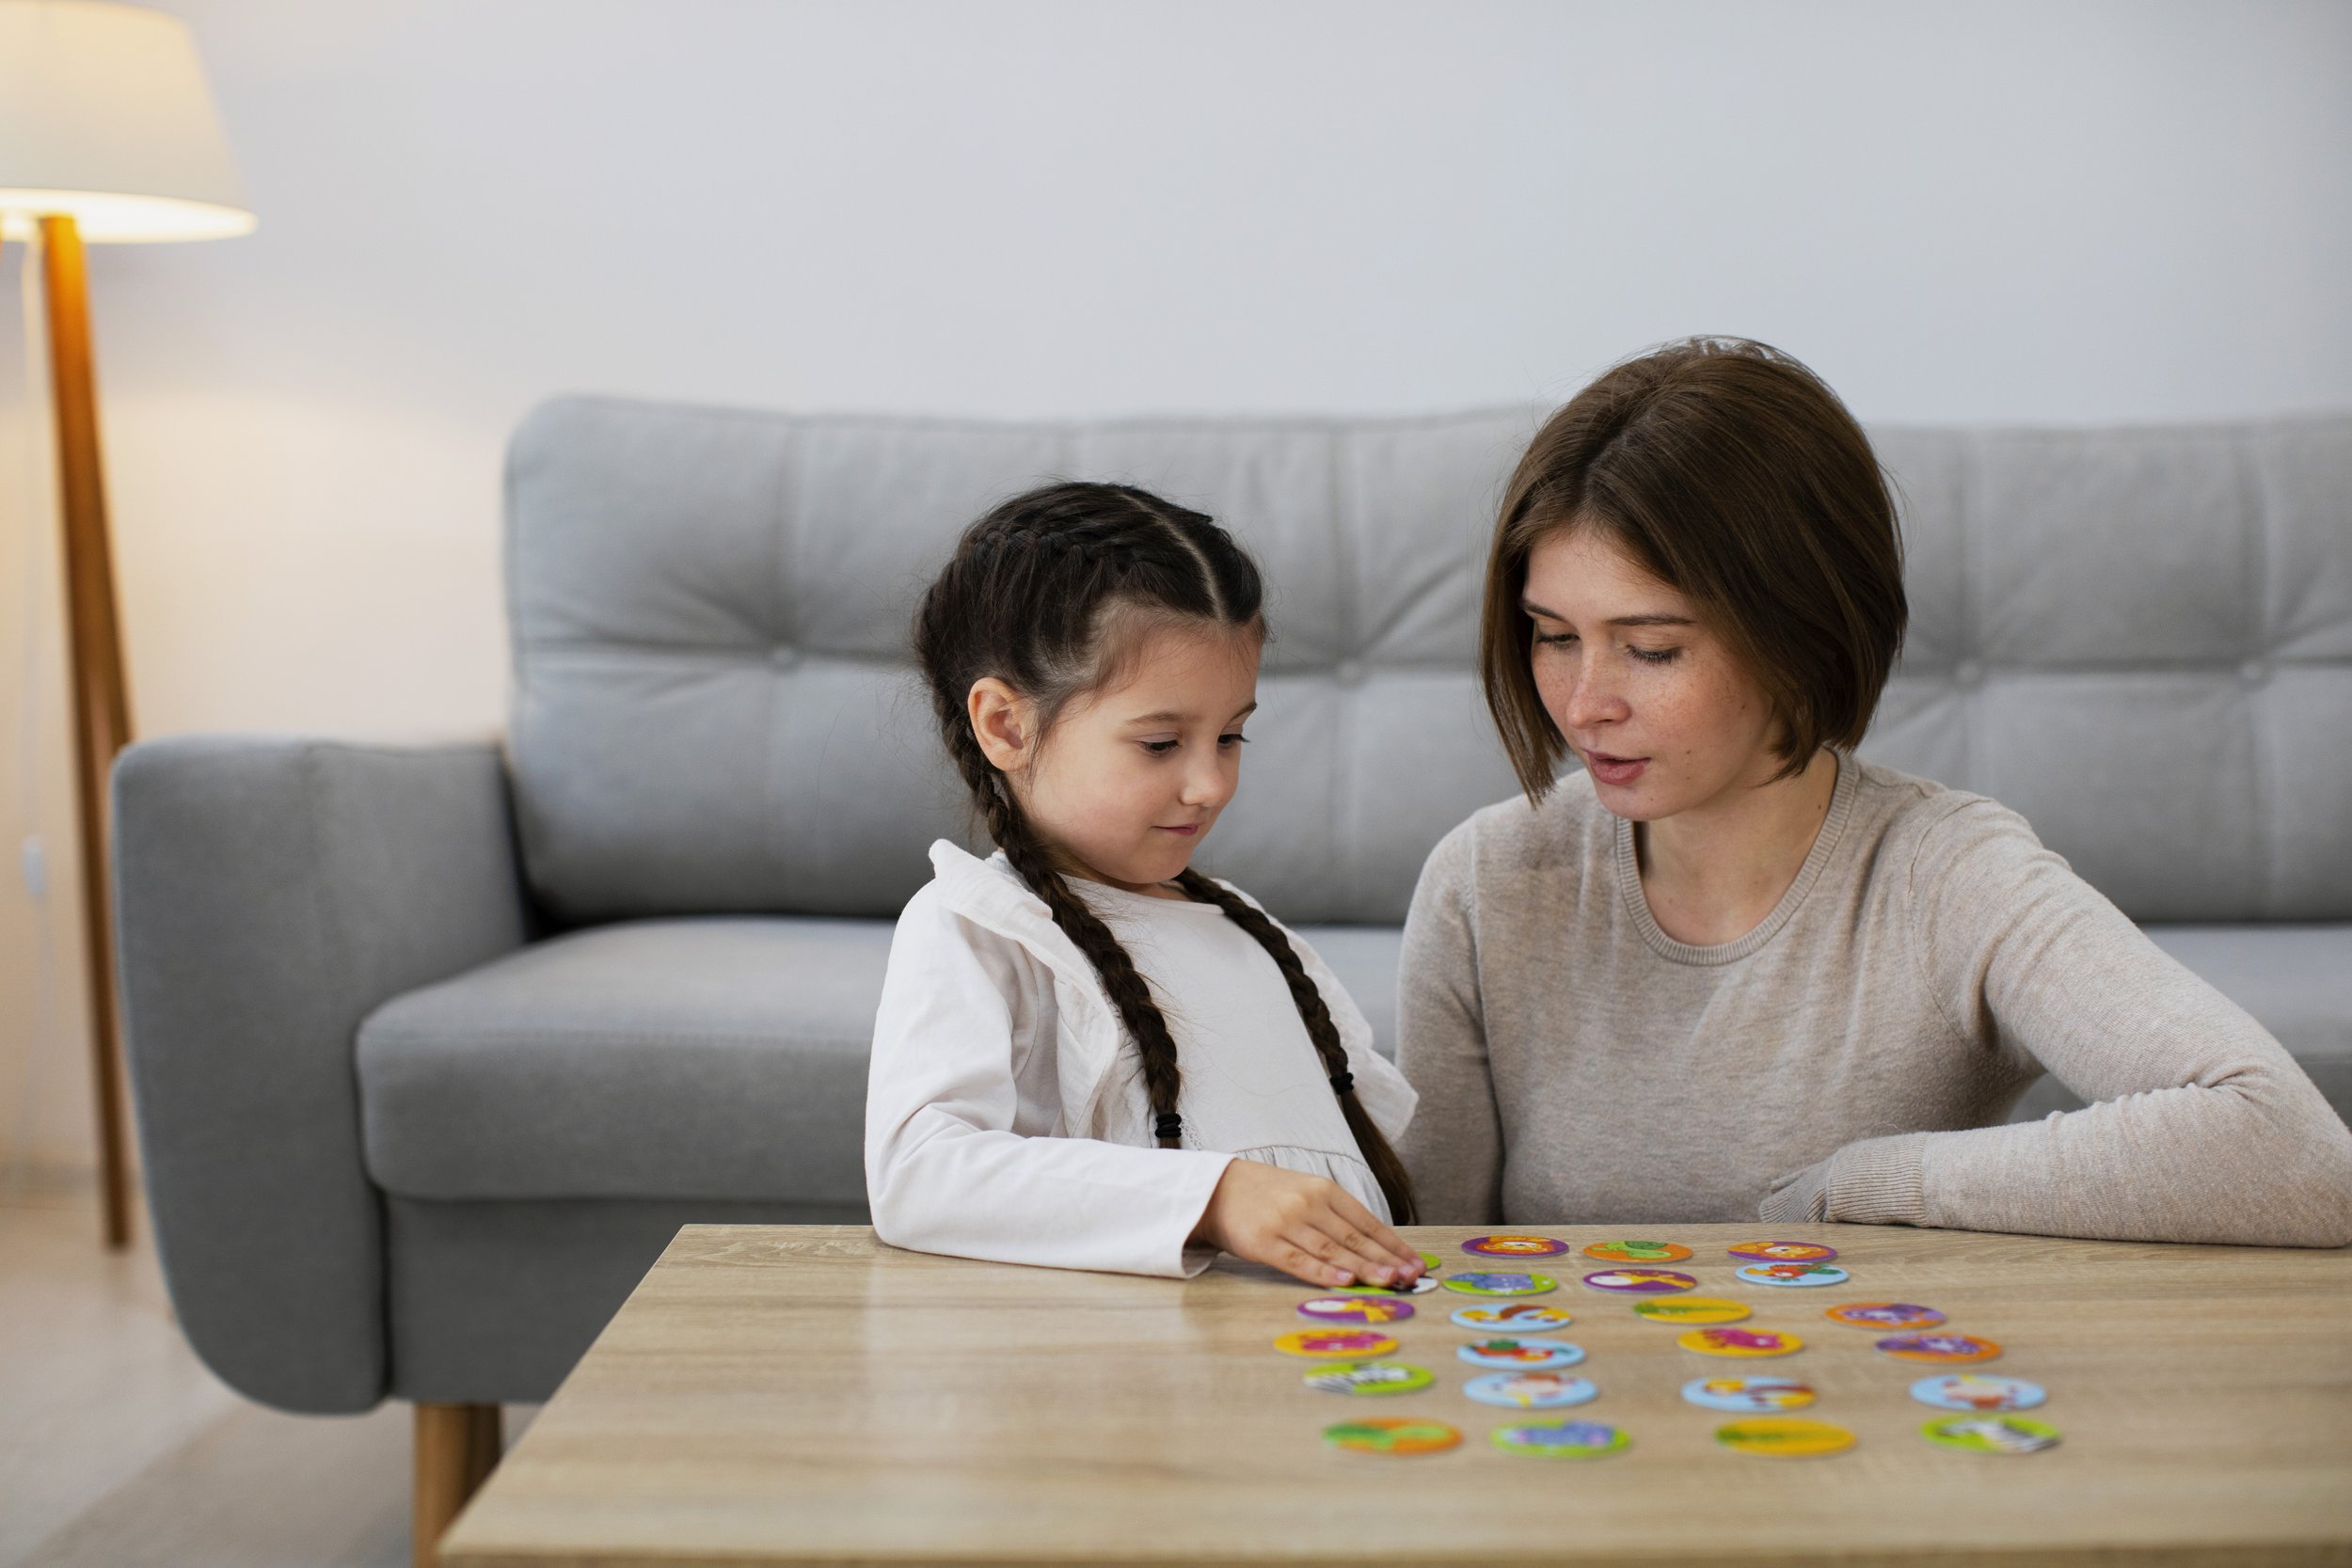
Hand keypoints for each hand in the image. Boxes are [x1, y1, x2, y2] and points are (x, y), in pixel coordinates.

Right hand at [1191, 1158, 1422, 1289]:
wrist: (1216, 1188)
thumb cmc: (1267, 1195)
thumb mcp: (1306, 1193)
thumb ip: (1336, 1216)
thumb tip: (1377, 1248)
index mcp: (1324, 1189)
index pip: (1367, 1222)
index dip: (1393, 1245)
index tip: (1415, 1264)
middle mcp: (1308, 1203)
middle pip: (1354, 1237)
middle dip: (1386, 1259)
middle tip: (1410, 1277)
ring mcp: (1285, 1222)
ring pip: (1332, 1249)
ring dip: (1363, 1268)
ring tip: (1388, 1281)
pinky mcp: (1263, 1242)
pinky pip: (1298, 1260)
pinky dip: (1323, 1271)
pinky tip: (1344, 1280)